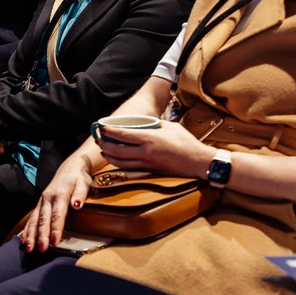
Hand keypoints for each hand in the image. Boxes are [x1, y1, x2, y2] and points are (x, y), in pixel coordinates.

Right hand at [19, 154, 93, 252]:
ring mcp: (42, 201)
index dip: (56, 228)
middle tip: (41, 249)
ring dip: (30, 235)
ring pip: (34, 220)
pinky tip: (23, 240)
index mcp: (59, 194)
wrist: (69, 169)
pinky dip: (26, 230)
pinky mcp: (39, 204)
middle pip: (43, 219)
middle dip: (41, 235)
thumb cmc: (78, 178)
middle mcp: (48, 198)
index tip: (55, 241)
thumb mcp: (83, 183)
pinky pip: (31, 218)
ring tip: (28, 248)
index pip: (57, 214)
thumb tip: (77, 204)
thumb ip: (80, 194)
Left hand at [94, 121, 211, 178]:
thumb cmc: (185, 142)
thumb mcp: (169, 126)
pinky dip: (118, 163)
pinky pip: (128, 168)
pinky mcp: (149, 171)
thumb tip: (142, 123)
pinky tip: (115, 159)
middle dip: (104, 144)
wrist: (197, 161)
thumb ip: (153, 124)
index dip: (109, 131)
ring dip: (108, 155)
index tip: (101, 127)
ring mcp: (146, 163)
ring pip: (120, 162)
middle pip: (116, 150)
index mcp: (149, 138)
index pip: (122, 135)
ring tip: (103, 149)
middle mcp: (145, 152)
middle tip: (98, 138)